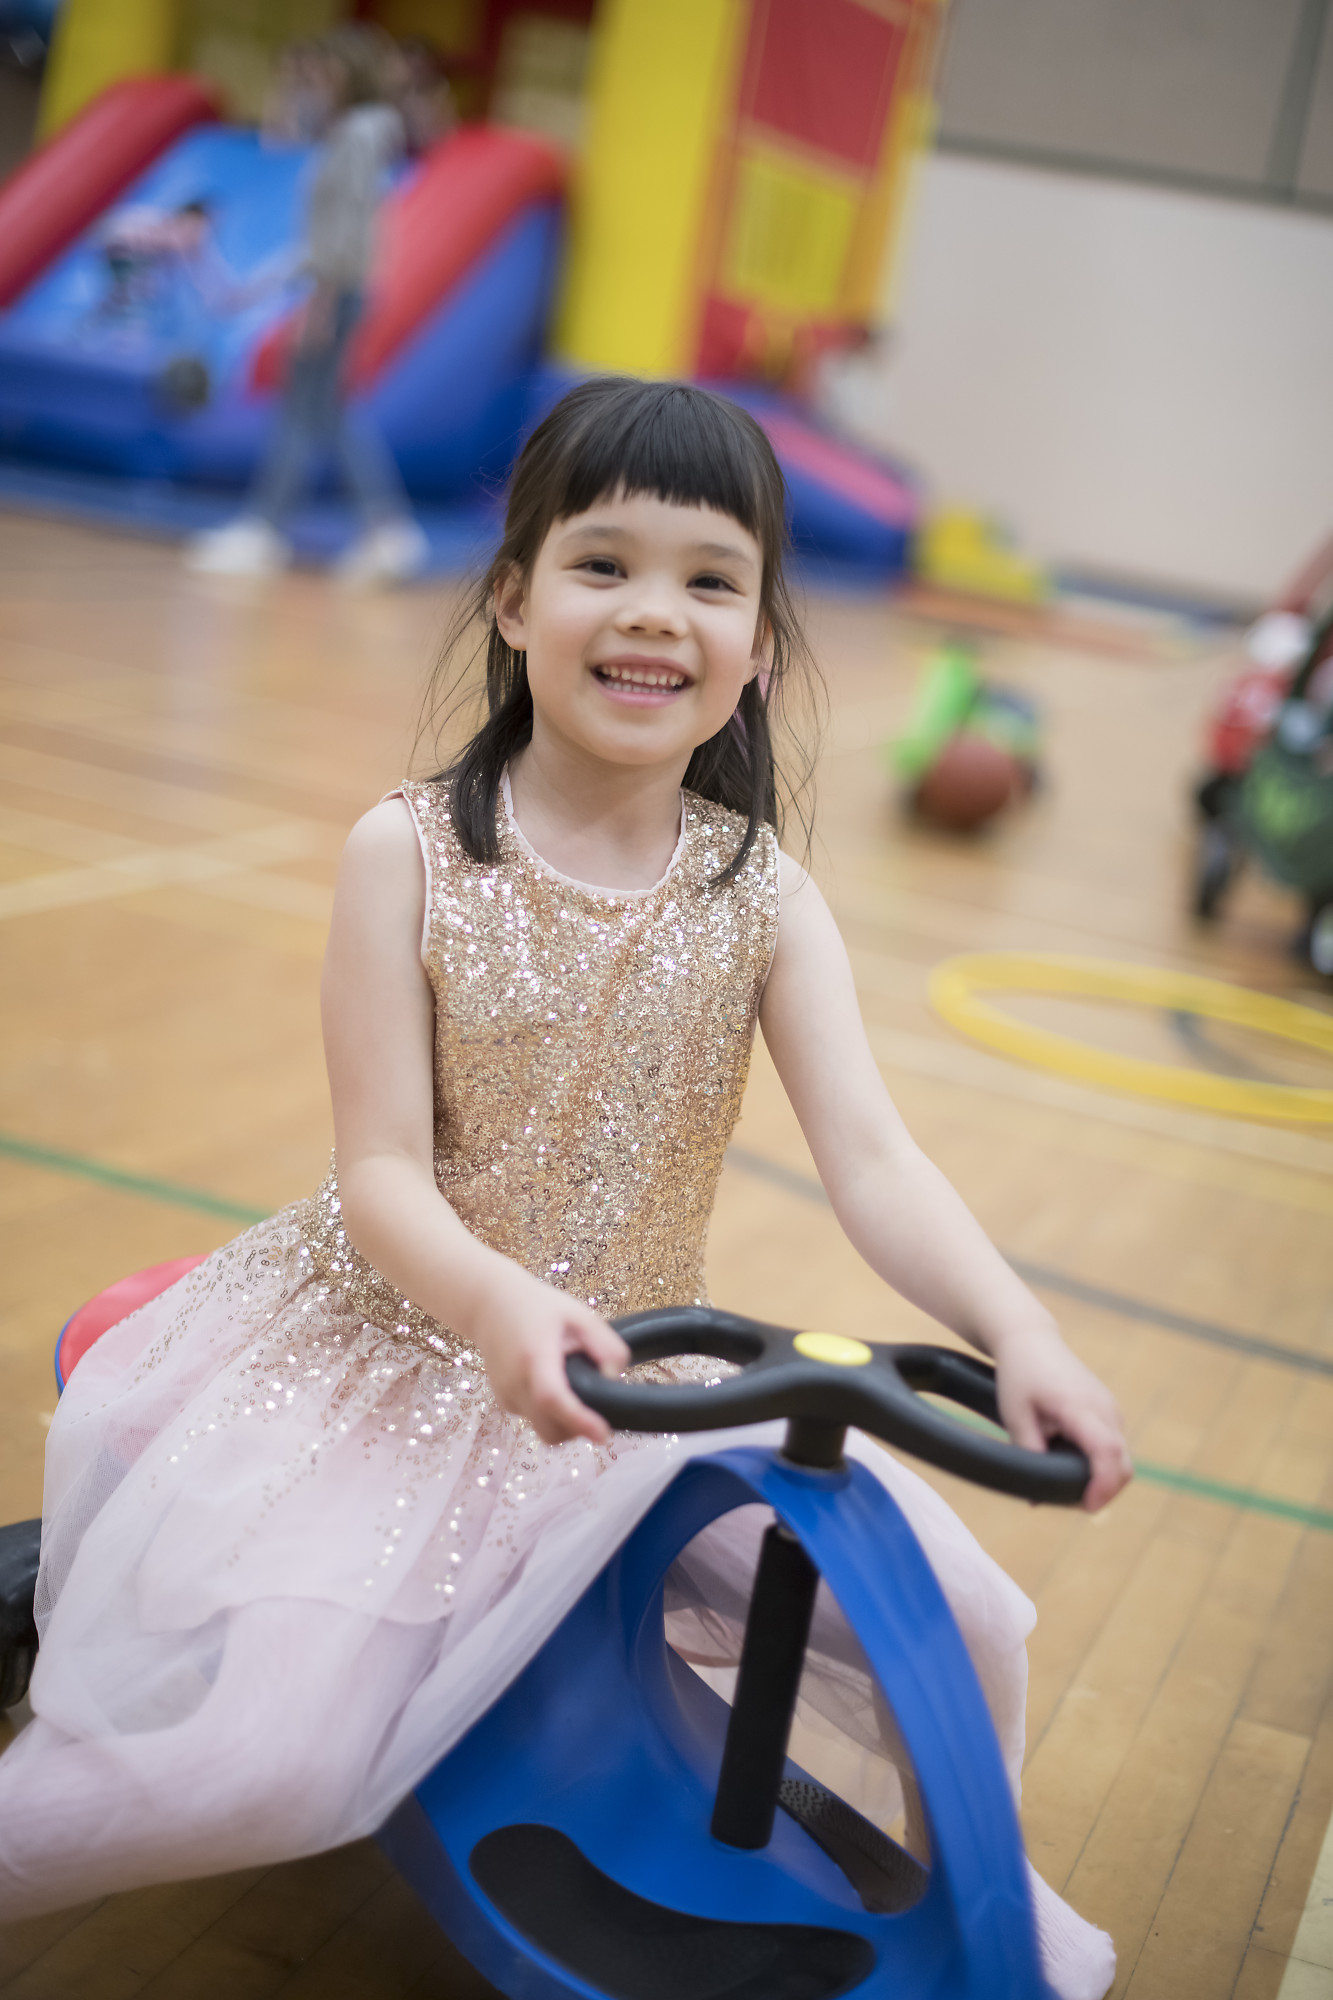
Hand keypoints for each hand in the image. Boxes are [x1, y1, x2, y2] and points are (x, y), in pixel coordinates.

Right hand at [460, 1255, 628, 1445]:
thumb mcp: (578, 1314)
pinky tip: (555, 1384)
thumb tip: (613, 1376)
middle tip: (597, 1406)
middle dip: (578, 1428)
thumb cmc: (538, 1307)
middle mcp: (515, 1382)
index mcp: (534, 1356)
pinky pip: (534, 1419)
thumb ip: (604, 1344)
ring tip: (576, 1389)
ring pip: (543, 1429)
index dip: (578, 1419)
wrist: (490, 1306)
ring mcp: (506, 1395)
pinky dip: (550, 1413)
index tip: (603, 1434)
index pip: (552, 1397)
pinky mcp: (505, 1401)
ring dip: (564, 1422)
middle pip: (549, 1429)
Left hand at [993, 1321, 1131, 1512]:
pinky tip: (1069, 1465)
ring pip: (1120, 1457)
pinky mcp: (1110, 1410)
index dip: (1103, 1485)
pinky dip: (1099, 1462)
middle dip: (1103, 1491)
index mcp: (1080, 1406)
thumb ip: (1029, 1452)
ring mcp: (1111, 1408)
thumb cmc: (1020, 1374)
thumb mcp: (1015, 1415)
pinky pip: (1113, 1445)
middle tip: (1068, 1503)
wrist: (1031, 1338)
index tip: (1087, 1506)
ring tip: (1062, 1485)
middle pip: (1122, 1463)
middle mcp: (1105, 1408)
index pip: (1107, 1451)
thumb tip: (1038, 1494)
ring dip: (1100, 1478)